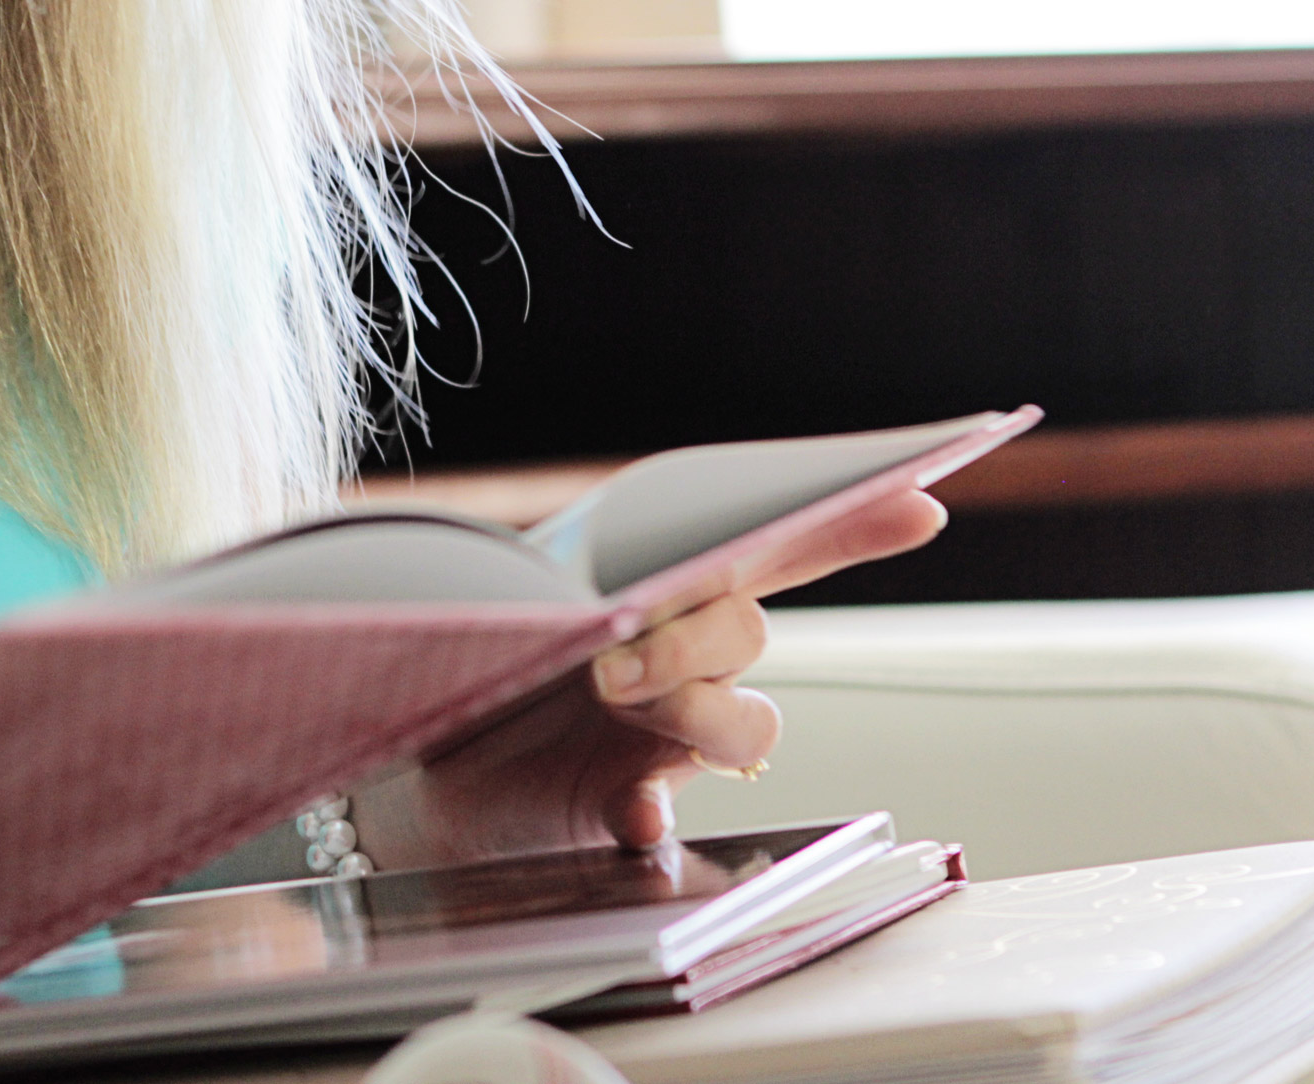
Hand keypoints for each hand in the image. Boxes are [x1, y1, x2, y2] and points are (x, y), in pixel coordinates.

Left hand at [354, 487, 946, 860]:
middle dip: (700, 634)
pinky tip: (627, 812)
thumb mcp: (489, 595)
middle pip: (746, 629)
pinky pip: (671, 804)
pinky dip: (650, 807)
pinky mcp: (633, 797)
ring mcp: (663, 728)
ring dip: (694, 707)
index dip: (846, 522)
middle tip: (624, 650)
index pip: (764, 544)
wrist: (397, 768)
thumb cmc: (453, 661)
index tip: (916, 502)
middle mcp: (676, 652)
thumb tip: (595, 594)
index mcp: (651, 581)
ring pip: (743, 717)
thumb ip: (546, 580)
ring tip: (618, 697)